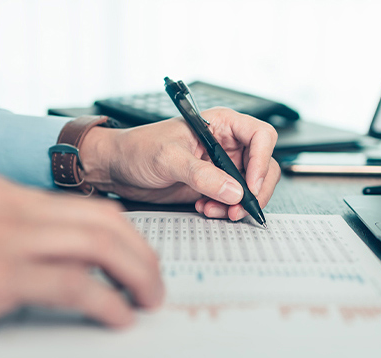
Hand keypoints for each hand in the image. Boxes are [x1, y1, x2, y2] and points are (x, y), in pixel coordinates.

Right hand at [0, 174, 162, 356]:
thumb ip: (21, 240)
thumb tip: (80, 263)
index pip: (86, 207)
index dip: (127, 236)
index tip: (142, 261)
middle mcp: (1, 204)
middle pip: (102, 221)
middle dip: (142, 255)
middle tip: (155, 285)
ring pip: (97, 245)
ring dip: (136, 275)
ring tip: (148, 301)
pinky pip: (72, 284)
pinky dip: (106, 302)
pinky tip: (117, 317)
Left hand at [80, 108, 280, 220]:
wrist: (117, 168)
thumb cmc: (137, 148)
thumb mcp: (168, 158)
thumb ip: (202, 175)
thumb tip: (234, 191)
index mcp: (221, 124)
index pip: (261, 136)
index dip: (261, 160)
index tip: (249, 184)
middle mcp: (226, 144)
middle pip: (263, 165)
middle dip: (255, 190)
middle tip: (239, 208)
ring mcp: (221, 167)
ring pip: (251, 187)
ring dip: (239, 204)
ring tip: (216, 210)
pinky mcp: (213, 186)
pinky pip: (233, 200)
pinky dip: (225, 209)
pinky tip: (205, 208)